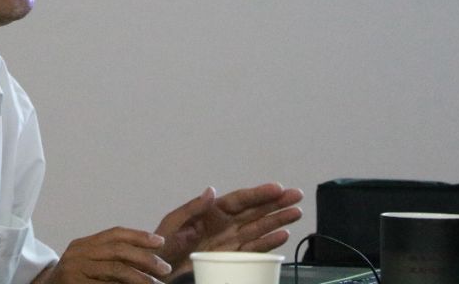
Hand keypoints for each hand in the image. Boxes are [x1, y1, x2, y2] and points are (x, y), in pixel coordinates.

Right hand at [34, 227, 171, 283]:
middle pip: (117, 249)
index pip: (114, 234)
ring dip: (140, 277)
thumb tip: (146, 257)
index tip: (160, 242)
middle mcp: (77, 253)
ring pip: (115, 269)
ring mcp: (75, 270)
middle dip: (145, 258)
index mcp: (83, 244)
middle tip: (165, 268)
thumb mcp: (87, 264)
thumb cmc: (74, 281)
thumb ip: (109, 258)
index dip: (139, 236)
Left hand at [155, 183, 302, 278]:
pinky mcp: (232, 257)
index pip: (240, 199)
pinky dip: (269, 243)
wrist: (160, 269)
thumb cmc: (164, 243)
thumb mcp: (174, 222)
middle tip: (297, 195)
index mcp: (212, 211)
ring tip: (296, 212)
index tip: (277, 187)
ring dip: (278, 220)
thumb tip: (211, 190)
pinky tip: (283, 236)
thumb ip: (193, 207)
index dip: (259, 193)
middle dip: (276, 203)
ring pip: (259, 228)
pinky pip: (254, 249)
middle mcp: (225, 223)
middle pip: (255, 211)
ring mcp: (231, 240)